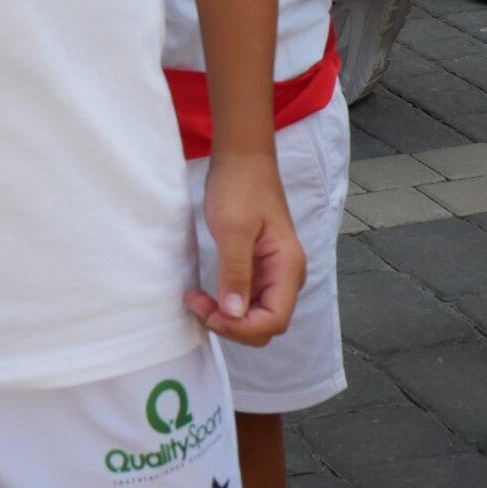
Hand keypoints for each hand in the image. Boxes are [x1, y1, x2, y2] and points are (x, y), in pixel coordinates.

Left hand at [190, 148, 302, 344]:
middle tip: (199, 305)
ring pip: (256, 315)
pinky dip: (227, 304)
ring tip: (198, 301)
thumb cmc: (239, 187)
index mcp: (288, 267)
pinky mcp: (258, 266)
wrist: (241, 158)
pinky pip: (247, 298)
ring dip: (228, 317)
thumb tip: (234, 315)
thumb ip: (236, 273)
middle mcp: (286, 275)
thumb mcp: (233, 229)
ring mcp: (273, 272)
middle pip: (267, 323)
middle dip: (233, 326)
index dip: (242, 328)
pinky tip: (206, 295)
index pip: (274, 320)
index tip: (211, 313)